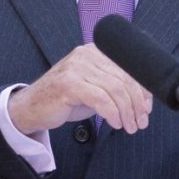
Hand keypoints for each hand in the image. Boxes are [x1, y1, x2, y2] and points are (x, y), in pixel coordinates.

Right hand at [8, 44, 152, 134]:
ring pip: (115, 90)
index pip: (128, 67)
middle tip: (141, 122)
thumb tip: (145, 98)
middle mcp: (86, 54)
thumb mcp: (94, 88)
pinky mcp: (69, 84)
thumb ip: (115, 87)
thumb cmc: (65, 99)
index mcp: (95, 51)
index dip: (143, 89)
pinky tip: (116, 123)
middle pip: (124, 78)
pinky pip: (100, 99)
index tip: (147, 107)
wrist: (31, 108)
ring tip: (130, 127)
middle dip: (137, 104)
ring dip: (127, 112)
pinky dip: (113, 114)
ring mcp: (76, 68)